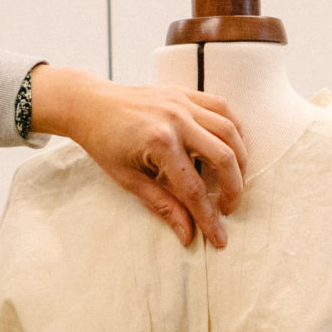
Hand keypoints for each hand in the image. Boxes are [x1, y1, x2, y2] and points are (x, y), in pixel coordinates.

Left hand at [30, 65, 246, 247]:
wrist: (90, 105)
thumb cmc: (105, 144)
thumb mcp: (129, 180)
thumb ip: (163, 206)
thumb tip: (187, 235)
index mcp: (159, 142)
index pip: (194, 189)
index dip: (208, 218)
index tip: (219, 239)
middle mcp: (176, 119)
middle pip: (224, 157)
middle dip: (233, 189)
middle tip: (229, 209)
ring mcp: (183, 102)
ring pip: (230, 130)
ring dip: (240, 160)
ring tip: (235, 182)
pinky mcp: (185, 93)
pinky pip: (222, 108)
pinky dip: (234, 129)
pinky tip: (233, 148)